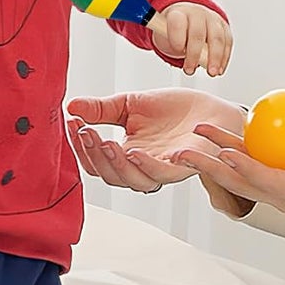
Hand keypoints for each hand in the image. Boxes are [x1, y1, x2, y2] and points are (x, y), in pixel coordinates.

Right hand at [66, 90, 249, 200]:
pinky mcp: (184, 166)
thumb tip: (70, 107)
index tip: (72, 122)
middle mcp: (142, 167)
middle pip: (111, 175)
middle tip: (86, 132)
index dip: (82, 146)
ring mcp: (163, 169)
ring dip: (117, 164)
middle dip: (95, 155)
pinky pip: (163, 174)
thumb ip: (102, 109)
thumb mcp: (131, 104)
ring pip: (134, 180)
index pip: (96, 160)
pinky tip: (136, 151)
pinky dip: (148, 165)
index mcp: (127, 155)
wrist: (213, 109)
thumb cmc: (175, 110)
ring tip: (106, 142)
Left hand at [149, 3, 232, 76]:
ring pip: (217, 38)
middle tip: (190, 70)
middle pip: (198, 33)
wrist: (189, 14)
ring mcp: (212, 19)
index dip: (177, 37)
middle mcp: (197, 14)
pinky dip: (224, 57)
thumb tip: (166, 41)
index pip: (178, 22)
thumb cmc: (175, 28)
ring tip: (211, 73)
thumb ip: (164, 37)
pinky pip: (227, 42)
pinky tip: (219, 69)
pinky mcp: (223, 27)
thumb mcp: (163, 31)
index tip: (177, 50)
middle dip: (195, 54)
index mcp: (178, 13)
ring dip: (215, 57)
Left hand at [178, 99, 284, 220]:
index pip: (269, 182)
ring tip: (186, 143)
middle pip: (241, 185)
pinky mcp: (272, 180)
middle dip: (211, 170)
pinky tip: (208, 135)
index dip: (245, 168)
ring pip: (237, 179)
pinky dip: (225, 153)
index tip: (225, 152)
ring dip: (210, 162)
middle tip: (184, 152)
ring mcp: (276, 191)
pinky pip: (245, 167)